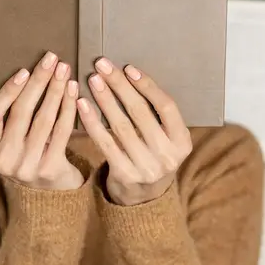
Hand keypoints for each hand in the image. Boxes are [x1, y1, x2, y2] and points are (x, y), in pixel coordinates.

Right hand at [0, 51, 83, 190]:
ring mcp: (27, 166)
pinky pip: (61, 131)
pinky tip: (74, 92)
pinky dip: (68, 108)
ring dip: (55, 90)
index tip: (24, 70)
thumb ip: (12, 118)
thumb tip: (29, 73)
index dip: (6, 92)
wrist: (52, 193)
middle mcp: (4, 159)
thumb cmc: (31, 155)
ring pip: (43, 120)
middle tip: (51, 60)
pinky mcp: (50, 169)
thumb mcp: (12, 141)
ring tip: (64, 71)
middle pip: (21, 113)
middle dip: (38, 82)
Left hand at [77, 58, 191, 205]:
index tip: (128, 68)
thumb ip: (156, 115)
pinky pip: (105, 142)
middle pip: (141, 113)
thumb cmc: (152, 157)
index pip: (167, 107)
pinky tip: (82, 104)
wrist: (144, 200)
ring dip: (104, 99)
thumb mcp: (166, 139)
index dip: (147, 86)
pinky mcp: (124, 175)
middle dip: (119, 85)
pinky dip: (92, 121)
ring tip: (92, 80)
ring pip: (121, 126)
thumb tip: (129, 75)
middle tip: (102, 65)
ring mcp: (146, 167)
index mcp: (182, 142)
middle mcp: (168, 156)